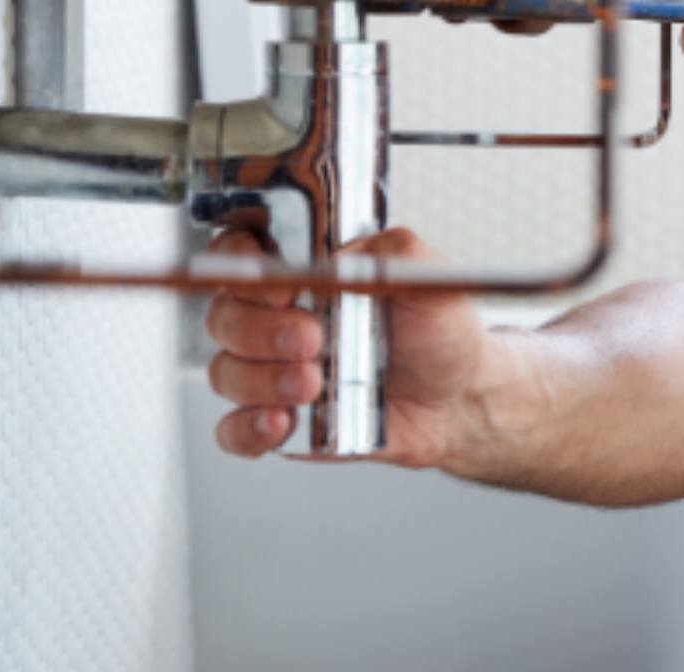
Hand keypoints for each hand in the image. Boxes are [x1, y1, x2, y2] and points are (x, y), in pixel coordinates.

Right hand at [204, 227, 488, 467]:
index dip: (240, 263)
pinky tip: (284, 422)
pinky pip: (234, 430)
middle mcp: (279, 319)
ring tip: (313, 383)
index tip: (280, 287)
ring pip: (226, 373)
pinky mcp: (281, 421)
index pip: (239, 252)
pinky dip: (248, 428)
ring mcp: (274, 372)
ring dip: (261, 380)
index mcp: (305, 274)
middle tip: (310, 339)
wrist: (458, 398)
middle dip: (259, 330)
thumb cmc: (438, 333)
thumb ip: (394, 252)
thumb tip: (346, 255)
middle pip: (224, 316)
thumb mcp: (429, 279)